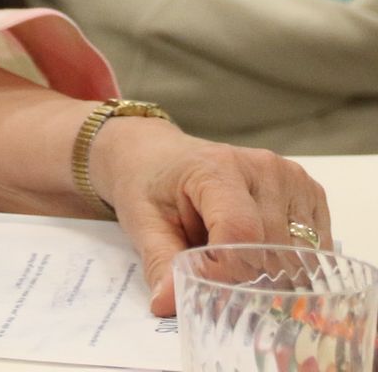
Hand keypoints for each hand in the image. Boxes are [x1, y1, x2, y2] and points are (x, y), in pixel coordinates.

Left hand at [89, 118, 329, 314]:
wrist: (161, 155)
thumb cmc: (150, 184)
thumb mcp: (143, 220)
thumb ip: (161, 262)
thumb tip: (169, 304)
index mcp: (217, 168)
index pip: (241, 232)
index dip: (227, 270)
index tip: (205, 288)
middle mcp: (263, 168)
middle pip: (273, 246)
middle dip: (248, 277)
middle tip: (219, 283)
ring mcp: (292, 178)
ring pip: (300, 252)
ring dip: (273, 271)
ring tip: (236, 263)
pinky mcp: (310, 192)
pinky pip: (315, 246)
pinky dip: (291, 261)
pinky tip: (260, 253)